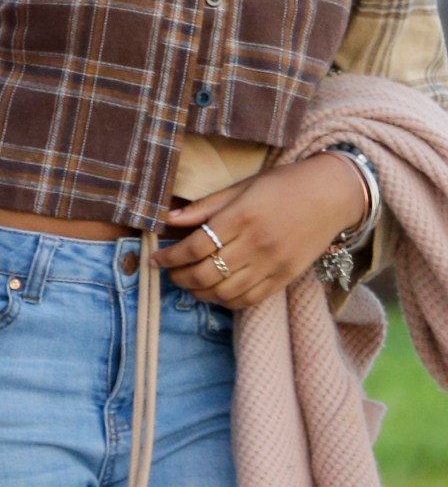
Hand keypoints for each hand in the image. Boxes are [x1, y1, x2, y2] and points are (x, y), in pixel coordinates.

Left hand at [158, 153, 367, 309]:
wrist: (331, 195)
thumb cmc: (281, 185)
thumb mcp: (240, 187)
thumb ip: (204, 207)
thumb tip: (168, 219)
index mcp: (242, 218)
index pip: (195, 247)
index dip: (170, 257)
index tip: (155, 259)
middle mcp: (257, 245)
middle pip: (206, 273)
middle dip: (180, 277)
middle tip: (169, 272)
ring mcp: (273, 265)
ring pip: (226, 292)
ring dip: (199, 293)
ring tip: (188, 284)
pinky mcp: (286, 278)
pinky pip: (250, 300)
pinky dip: (227, 301)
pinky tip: (215, 293)